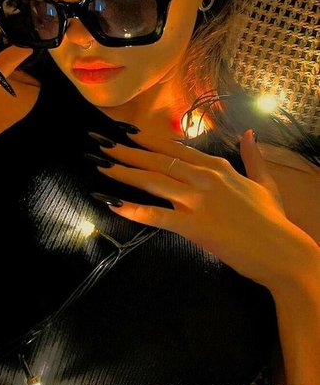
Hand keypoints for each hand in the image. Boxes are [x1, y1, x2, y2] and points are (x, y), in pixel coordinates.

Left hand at [93, 129, 316, 290]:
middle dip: (127, 151)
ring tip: (101, 165)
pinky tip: (114, 204)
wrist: (282, 251)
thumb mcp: (263, 182)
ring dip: (124, 172)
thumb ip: (252, 156)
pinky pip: (158, 215)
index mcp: (217, 166)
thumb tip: (250, 133)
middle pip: (157, 160)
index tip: (126, 133)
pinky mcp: (194, 225)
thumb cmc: (272, 219)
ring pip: (153, 181)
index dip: (147, 140)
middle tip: (102, 143)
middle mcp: (204, 177)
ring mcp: (198, 200)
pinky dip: (134, 210)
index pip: (175, 148)